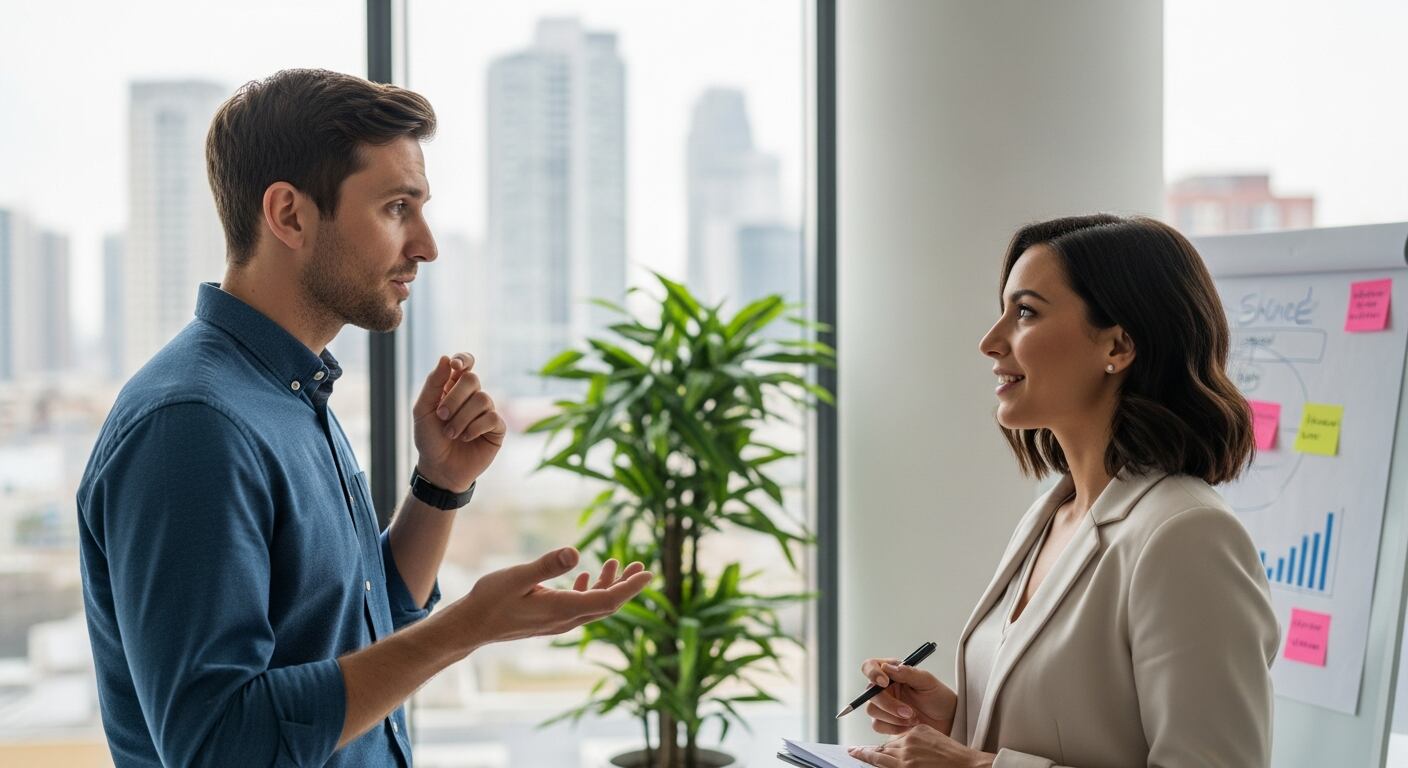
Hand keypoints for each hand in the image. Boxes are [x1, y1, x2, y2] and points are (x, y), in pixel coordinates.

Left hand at [413, 353, 505, 490]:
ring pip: (482, 399)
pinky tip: (465, 438)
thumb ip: (433, 383)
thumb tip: (446, 357)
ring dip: (461, 418)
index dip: (463, 360)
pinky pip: (492, 418)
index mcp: (453, 387)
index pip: (466, 364)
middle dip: (455, 398)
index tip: (455, 366)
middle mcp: (472, 396)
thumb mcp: (423, 410)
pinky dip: (475, 428)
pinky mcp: (497, 428)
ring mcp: (486, 411)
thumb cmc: (429, 439)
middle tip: (441, 415)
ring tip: (451, 433)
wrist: (439, 468)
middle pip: (472, 379)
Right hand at [451, 547, 651, 649]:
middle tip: (642, 566)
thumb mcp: (517, 577)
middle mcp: (565, 620)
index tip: (649, 573)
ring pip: (594, 606)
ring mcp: (557, 622)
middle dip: (626, 585)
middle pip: (606, 605)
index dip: (631, 587)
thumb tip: (576, 552)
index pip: (608, 600)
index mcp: (563, 609)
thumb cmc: (490, 600)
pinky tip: (586, 574)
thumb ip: (546, 565)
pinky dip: (589, 590)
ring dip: (608, 585)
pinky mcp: (549, 619)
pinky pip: (579, 606)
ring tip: (617, 562)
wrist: (470, 626)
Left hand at [848, 724, 994, 767]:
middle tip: (853, 751)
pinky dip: (876, 763)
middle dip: (868, 751)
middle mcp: (908, 742)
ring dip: (867, 756)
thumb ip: (915, 737)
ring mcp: (906, 757)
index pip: (892, 739)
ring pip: (880, 757)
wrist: (967, 765)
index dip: (880, 745)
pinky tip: (868, 760)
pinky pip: (886, 766)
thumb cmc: (953, 755)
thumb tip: (902, 743)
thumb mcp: (932, 736)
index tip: (868, 746)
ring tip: (854, 754)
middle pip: (883, 747)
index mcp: (914, 732)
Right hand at [858, 658, 956, 735]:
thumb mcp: (928, 682)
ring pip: (872, 710)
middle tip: (909, 711)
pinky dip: (894, 727)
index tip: (885, 682)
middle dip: (889, 704)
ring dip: (893, 717)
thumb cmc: (939, 698)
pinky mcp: (885, 723)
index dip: (872, 672)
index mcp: (893, 673)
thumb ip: (908, 673)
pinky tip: (909, 726)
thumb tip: (887, 667)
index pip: (870, 666)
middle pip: (870, 693)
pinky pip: (878, 725)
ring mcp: (883, 706)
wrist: (948, 721)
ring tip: (913, 718)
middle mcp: (885, 688)